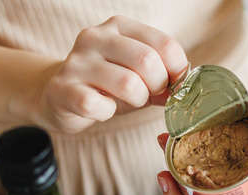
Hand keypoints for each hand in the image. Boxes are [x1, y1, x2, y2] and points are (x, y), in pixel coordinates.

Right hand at [34, 15, 187, 133]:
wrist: (59, 97)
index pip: (164, 44)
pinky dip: (107, 114)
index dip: (177, 71)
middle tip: (148, 95)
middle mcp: (95, 37)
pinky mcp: (62, 88)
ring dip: (136, 101)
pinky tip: (102, 110)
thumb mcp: (138, 76)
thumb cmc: (106, 86)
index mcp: (119, 26)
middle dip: (157, 87)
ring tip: (127, 102)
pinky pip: (98, 105)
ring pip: (128, 84)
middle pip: (148, 61)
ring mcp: (76, 62)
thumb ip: (164, 78)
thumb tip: (188, 88)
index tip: (173, 86)